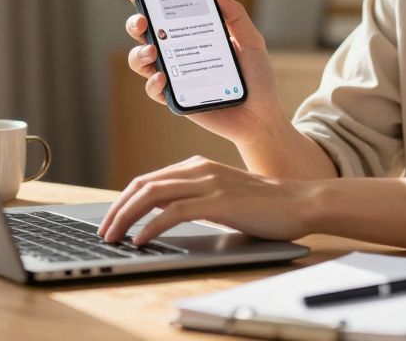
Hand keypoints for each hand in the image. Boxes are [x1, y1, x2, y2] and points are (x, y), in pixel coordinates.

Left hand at [96, 156, 318, 244]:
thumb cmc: (266, 205)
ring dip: (127, 217)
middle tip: (104, 232)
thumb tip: (166, 216)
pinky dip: (152, 226)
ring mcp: (209, 183)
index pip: (149, 180)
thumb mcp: (224, 196)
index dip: (124, 200)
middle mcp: (200, 169)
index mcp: (198, 166)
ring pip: (153, 195)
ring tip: (114, 237)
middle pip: (143, 185)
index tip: (111, 220)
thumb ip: (198, 199)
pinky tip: (141, 240)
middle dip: (117, 209)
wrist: (301, 202)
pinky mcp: (219, 201)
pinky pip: (174, 212)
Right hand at [121, 0, 287, 146]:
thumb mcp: (252, 42)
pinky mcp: (175, 98)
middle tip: (143, 21)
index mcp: (193, 33)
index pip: (165, 13)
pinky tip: (163, 79)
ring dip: (139, 54)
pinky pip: (153, 90)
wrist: (262, 117)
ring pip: (141, 61)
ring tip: (152, 52)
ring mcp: (174, 75)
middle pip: (145, 34)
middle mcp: (178, 52)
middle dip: (135, 23)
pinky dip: (153, 83)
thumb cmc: (257, 77)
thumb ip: (236, 17)